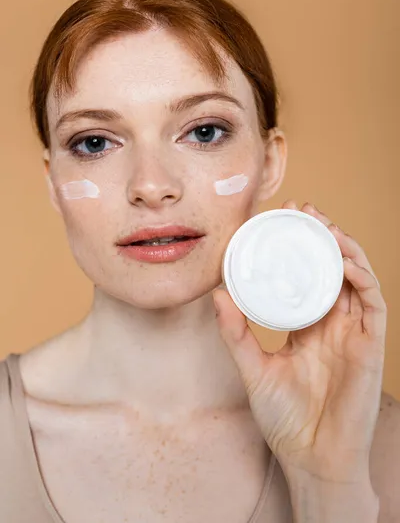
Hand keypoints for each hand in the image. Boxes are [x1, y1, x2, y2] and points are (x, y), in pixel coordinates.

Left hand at [212, 200, 386, 487]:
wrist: (313, 459)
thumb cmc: (286, 420)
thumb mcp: (253, 369)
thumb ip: (236, 334)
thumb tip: (216, 295)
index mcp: (307, 326)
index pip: (306, 276)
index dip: (298, 247)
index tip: (281, 220)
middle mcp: (332, 324)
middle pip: (332, 268)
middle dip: (321, 235)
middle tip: (302, 210)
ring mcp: (353, 332)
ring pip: (356, 277)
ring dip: (343, 247)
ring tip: (323, 224)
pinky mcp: (371, 345)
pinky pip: (373, 303)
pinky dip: (362, 277)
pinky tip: (342, 258)